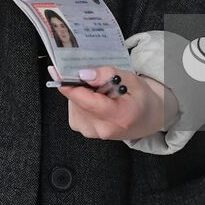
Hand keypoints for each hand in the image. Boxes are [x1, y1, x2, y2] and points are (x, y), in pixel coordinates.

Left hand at [51, 66, 179, 140]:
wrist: (147, 118)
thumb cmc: (141, 99)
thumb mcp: (131, 79)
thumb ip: (107, 75)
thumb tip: (84, 74)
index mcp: (119, 116)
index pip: (87, 102)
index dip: (70, 86)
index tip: (58, 71)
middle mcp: (103, 129)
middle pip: (78, 101)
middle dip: (79, 84)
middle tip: (93, 75)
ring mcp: (93, 133)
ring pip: (74, 105)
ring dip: (80, 92)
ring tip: (99, 89)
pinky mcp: (86, 131)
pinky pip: (74, 110)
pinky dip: (80, 100)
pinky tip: (94, 98)